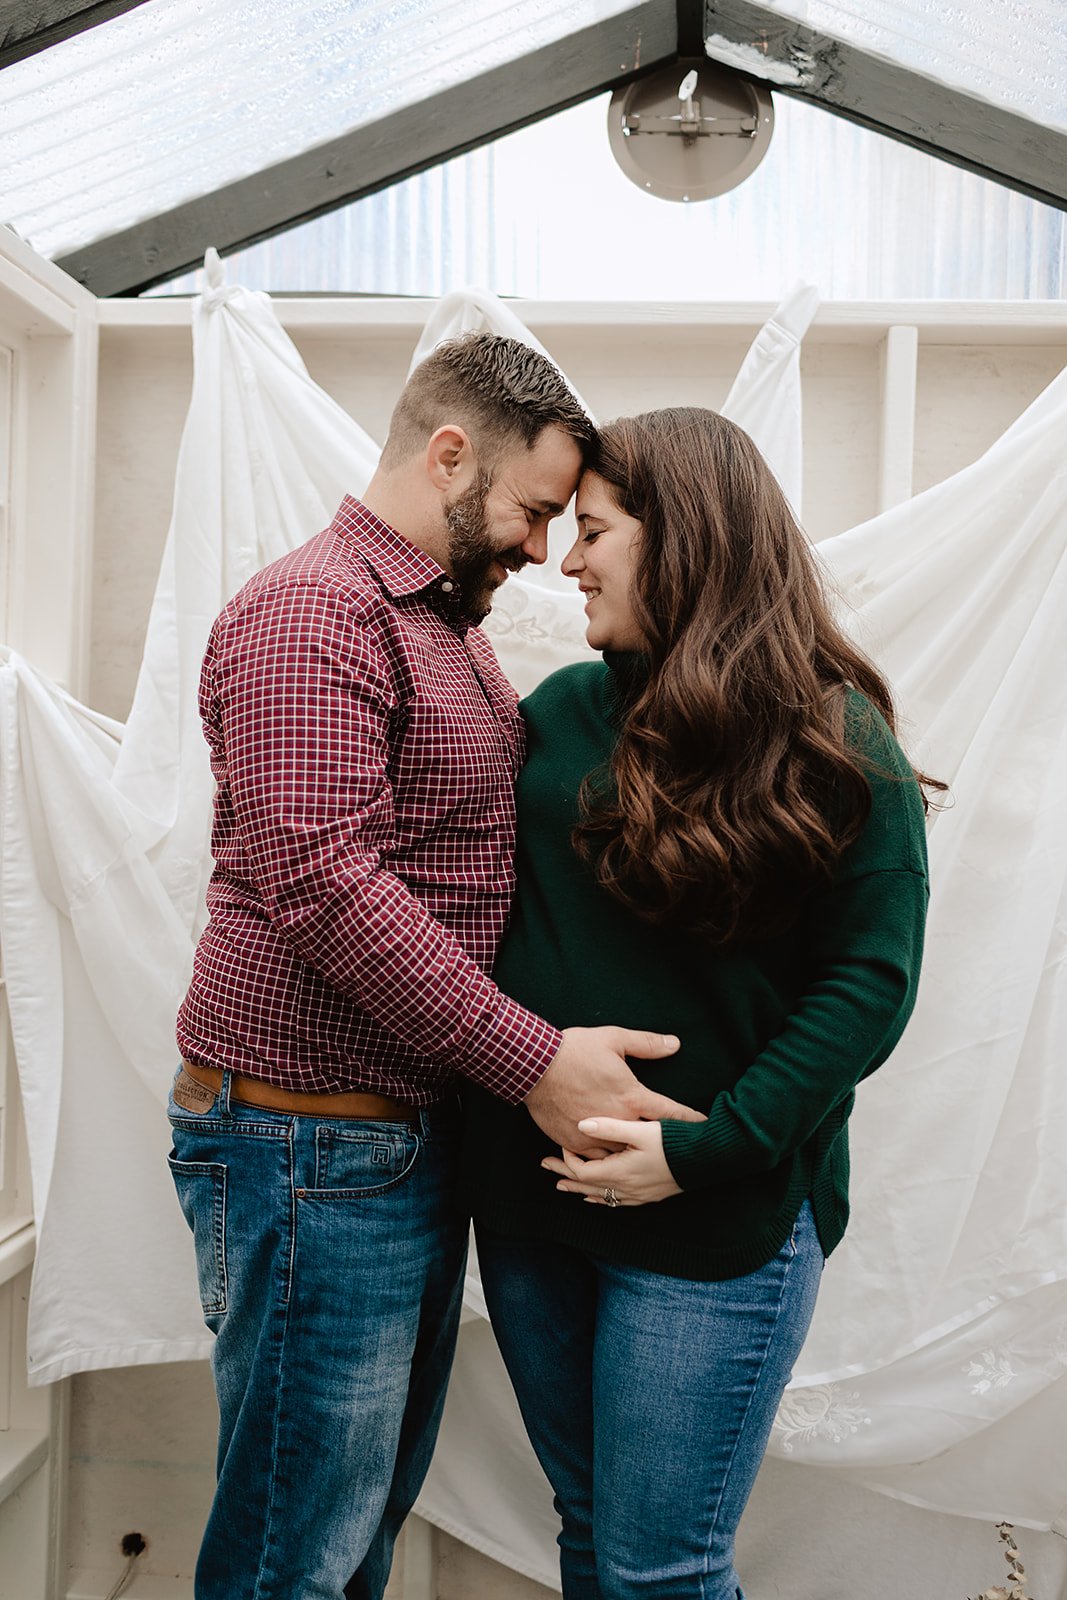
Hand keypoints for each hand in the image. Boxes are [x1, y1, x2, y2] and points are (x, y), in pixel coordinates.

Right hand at [523, 1027, 703, 1152]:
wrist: (534, 1065)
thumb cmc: (575, 1050)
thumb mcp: (614, 1039)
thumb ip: (647, 1044)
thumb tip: (675, 1043)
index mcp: (631, 1096)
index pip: (669, 1113)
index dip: (689, 1120)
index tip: (705, 1126)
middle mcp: (617, 1120)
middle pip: (648, 1140)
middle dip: (663, 1144)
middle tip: (679, 1150)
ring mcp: (594, 1135)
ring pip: (621, 1154)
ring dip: (632, 1155)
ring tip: (646, 1161)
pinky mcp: (573, 1142)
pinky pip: (594, 1159)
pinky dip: (604, 1159)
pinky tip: (611, 1161)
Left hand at [543, 1117, 686, 1205]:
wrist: (705, 1161)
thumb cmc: (674, 1142)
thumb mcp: (641, 1130)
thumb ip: (610, 1127)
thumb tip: (580, 1125)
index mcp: (620, 1172)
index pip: (582, 1172)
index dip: (567, 1160)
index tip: (562, 1145)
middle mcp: (626, 1189)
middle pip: (586, 1186)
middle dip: (565, 1176)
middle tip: (545, 1168)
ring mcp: (637, 1195)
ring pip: (600, 1196)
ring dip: (580, 1189)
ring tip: (563, 1186)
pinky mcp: (648, 1196)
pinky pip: (616, 1202)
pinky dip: (600, 1198)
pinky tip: (596, 1198)